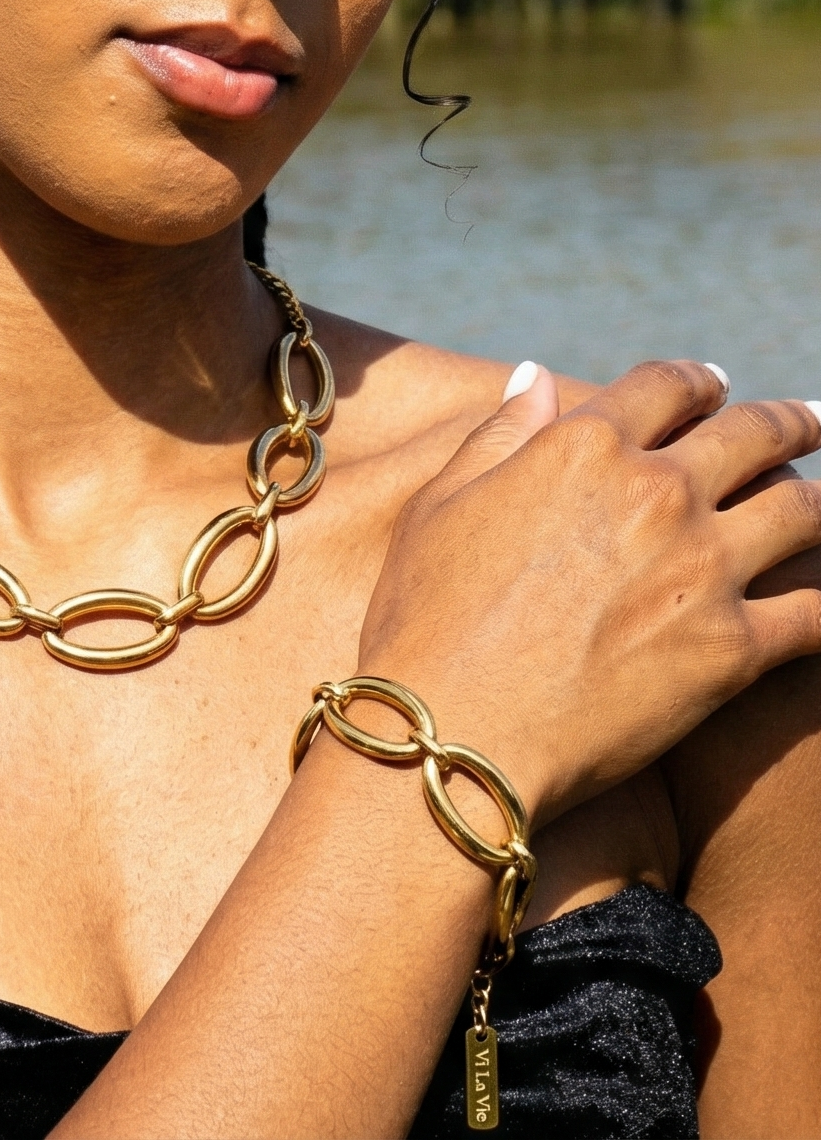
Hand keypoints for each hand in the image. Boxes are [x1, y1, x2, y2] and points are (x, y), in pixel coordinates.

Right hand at [360, 360, 820, 825]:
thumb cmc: (425, 619)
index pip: (668, 384)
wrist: (453, 728)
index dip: (697, 379)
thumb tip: (537, 374)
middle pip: (755, 433)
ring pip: (803, 509)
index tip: (713, 385)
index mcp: (584, 447)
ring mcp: (703, 567)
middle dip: (789, 420)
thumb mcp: (437, 508)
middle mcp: (658, 491)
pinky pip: (819, 612)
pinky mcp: (732, 648)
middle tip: (810, 418)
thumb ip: (497, 434)